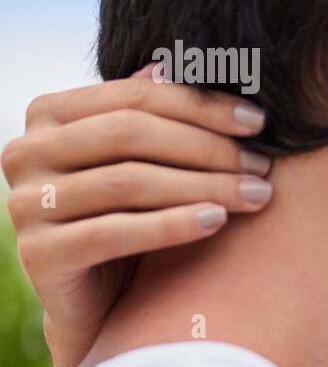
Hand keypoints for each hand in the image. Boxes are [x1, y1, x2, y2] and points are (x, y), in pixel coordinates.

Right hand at [1, 68, 273, 366]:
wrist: (104, 303)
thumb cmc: (135, 217)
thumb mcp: (146, 161)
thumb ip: (152, 113)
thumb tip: (171, 64)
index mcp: (49, 114)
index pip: (136, 97)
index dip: (202, 107)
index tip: (260, 123)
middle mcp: (25, 152)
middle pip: (132, 135)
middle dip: (208, 148)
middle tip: (264, 167)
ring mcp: (25, 204)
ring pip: (129, 182)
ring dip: (204, 186)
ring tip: (257, 195)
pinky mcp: (37, 255)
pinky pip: (114, 232)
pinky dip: (172, 224)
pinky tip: (218, 222)